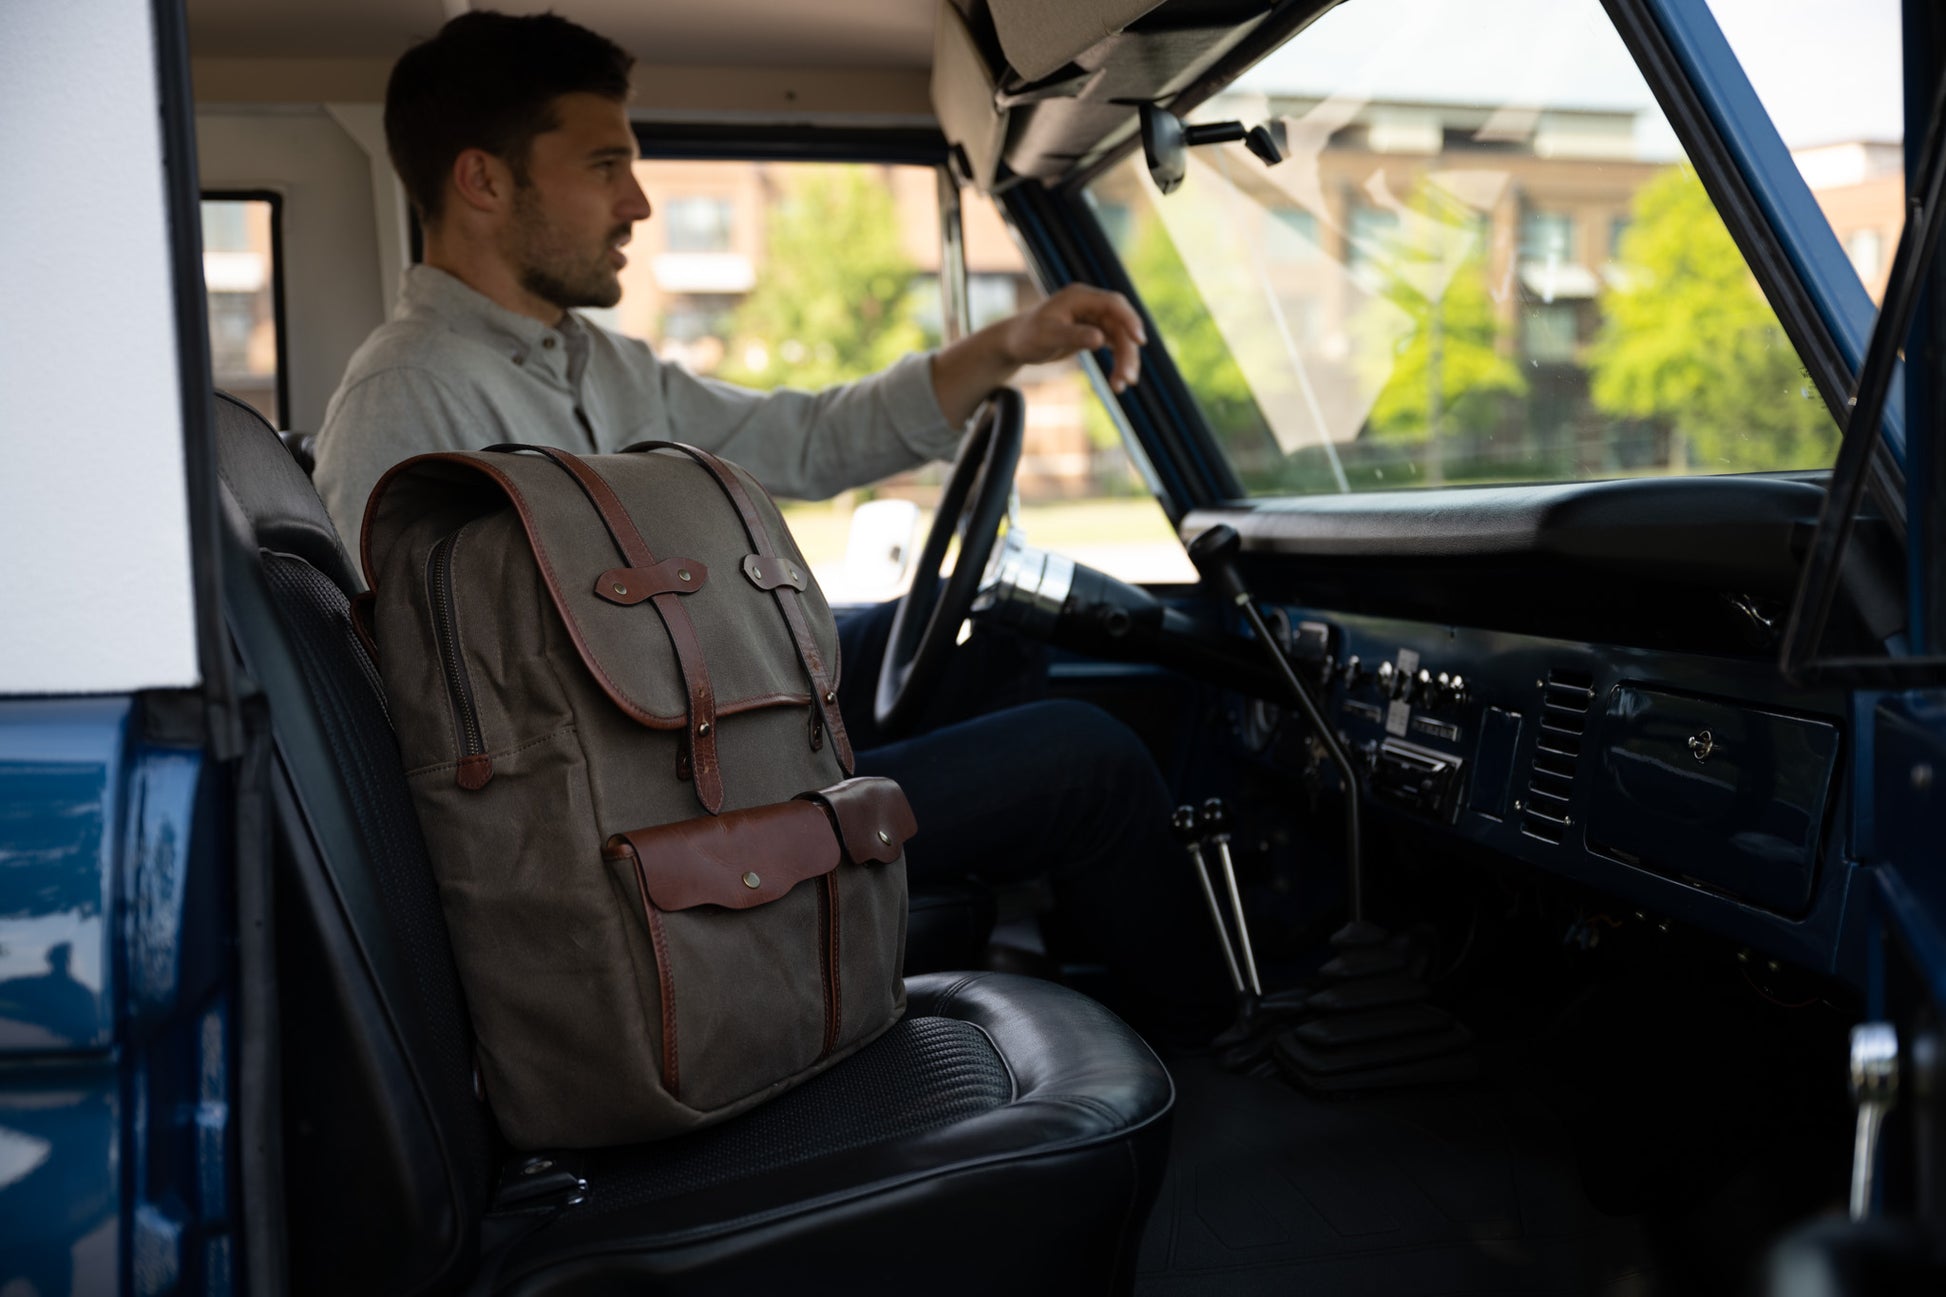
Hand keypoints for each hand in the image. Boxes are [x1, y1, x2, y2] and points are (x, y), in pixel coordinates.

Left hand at [1001, 284, 1146, 392]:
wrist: (1016, 344)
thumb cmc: (1028, 336)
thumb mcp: (1049, 336)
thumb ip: (1074, 336)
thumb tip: (1100, 339)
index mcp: (1080, 297)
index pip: (1113, 304)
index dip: (1130, 320)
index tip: (1139, 341)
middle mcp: (1090, 304)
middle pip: (1120, 325)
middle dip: (1127, 351)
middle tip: (1128, 379)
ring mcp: (1094, 318)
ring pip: (1120, 338)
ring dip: (1124, 361)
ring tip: (1120, 386)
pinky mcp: (1094, 331)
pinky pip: (1114, 346)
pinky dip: (1117, 363)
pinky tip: (1117, 382)